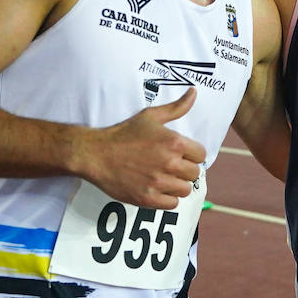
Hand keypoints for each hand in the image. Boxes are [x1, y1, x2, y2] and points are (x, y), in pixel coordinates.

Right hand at [81, 88, 205, 208]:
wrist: (96, 154)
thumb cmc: (124, 134)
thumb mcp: (150, 116)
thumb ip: (176, 107)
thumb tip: (194, 92)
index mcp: (174, 142)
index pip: (200, 155)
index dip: (191, 154)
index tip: (180, 154)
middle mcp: (170, 163)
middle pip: (194, 173)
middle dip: (184, 169)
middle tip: (169, 165)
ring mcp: (159, 183)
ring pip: (184, 190)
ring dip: (177, 184)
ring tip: (163, 177)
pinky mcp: (148, 198)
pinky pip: (172, 204)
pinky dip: (167, 198)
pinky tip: (156, 188)